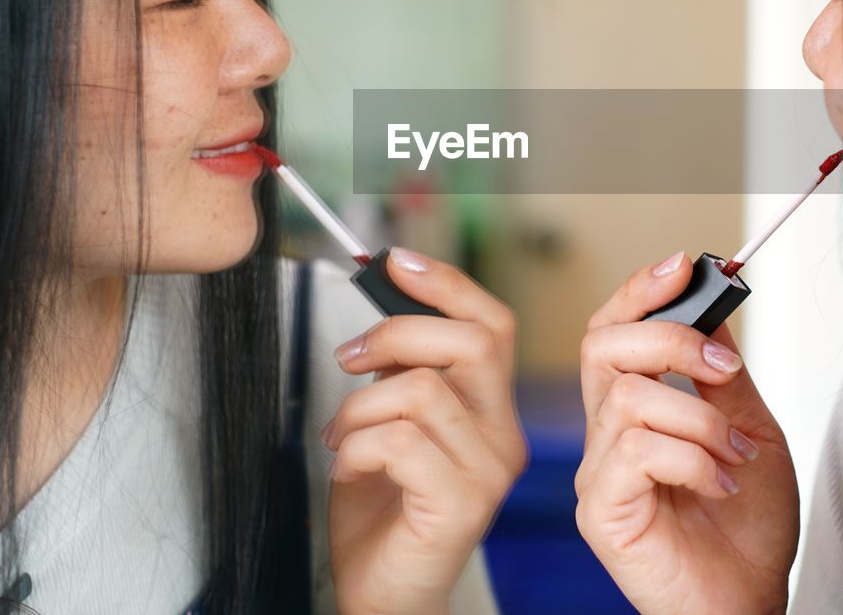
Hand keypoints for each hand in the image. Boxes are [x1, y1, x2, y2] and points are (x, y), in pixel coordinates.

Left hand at [322, 247, 526, 614]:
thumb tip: (386, 311)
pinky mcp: (460, 505)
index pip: (492, 325)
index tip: (395, 261)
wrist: (381, 593)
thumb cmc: (384, 512)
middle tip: (349, 357)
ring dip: (359, 406)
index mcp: (492, 411)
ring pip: (423, 391)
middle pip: (470, 343)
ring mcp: (488, 472)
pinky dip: (356, 446)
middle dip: (395, 334)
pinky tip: (347, 466)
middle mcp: (503, 437)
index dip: (446, 284)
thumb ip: (402, 374)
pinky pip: (400, 441)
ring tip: (339, 434)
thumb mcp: (391, 424)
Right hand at [575, 251, 798, 614]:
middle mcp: (606, 436)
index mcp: (634, 411)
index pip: (613, 332)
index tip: (684, 266)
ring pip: (628, 398)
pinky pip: (635, 451)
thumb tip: (712, 310)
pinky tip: (719, 484)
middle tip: (724, 370)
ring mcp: (599, 474)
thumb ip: (724, 375)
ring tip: (736, 456)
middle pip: (602, 347)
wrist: (750, 601)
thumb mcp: (751, 429)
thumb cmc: (747, 530)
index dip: (639, 292)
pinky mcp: (602, 512)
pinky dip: (691, 459)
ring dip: (701, 420)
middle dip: (670, 341)